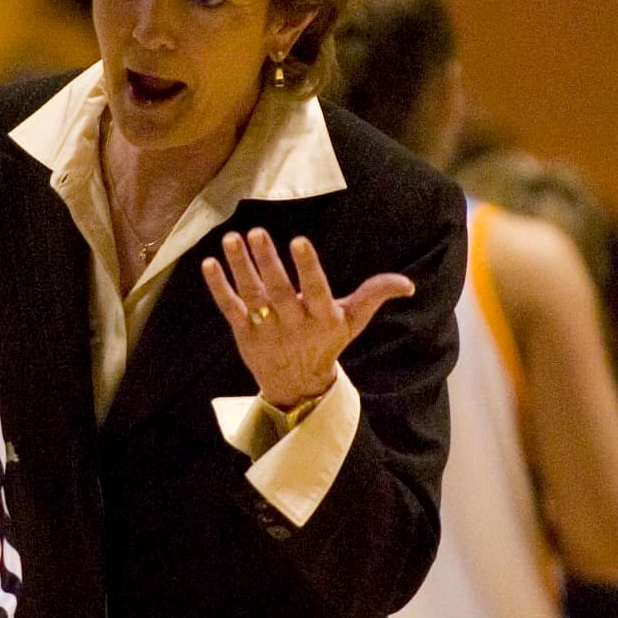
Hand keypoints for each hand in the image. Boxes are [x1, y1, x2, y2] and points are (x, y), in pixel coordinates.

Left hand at [201, 227, 413, 410]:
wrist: (297, 385)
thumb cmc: (327, 343)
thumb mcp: (353, 321)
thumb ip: (375, 295)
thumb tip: (408, 284)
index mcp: (323, 318)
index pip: (315, 289)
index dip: (307, 267)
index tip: (299, 241)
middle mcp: (294, 324)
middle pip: (279, 291)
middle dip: (268, 262)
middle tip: (257, 232)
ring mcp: (266, 330)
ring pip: (252, 296)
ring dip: (241, 267)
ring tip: (231, 239)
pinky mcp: (244, 334)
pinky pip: (230, 308)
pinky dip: (218, 288)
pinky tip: (209, 263)